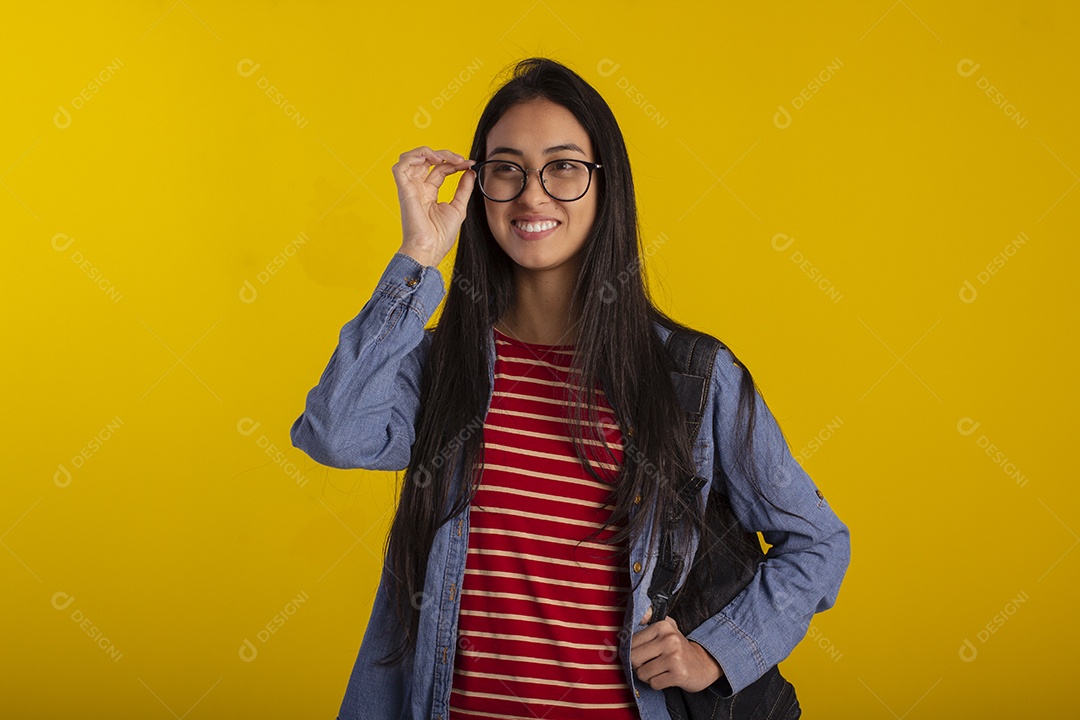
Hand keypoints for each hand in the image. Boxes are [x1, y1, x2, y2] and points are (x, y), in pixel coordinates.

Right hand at [391, 146, 475, 266]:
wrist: (430, 249)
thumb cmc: (440, 236)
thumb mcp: (459, 207)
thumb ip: (464, 188)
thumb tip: (469, 172)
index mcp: (429, 193)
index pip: (440, 169)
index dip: (455, 163)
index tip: (470, 164)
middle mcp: (418, 188)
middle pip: (427, 160)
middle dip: (445, 155)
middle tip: (461, 160)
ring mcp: (410, 188)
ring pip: (411, 158)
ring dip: (428, 152)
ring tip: (444, 158)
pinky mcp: (404, 190)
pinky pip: (400, 167)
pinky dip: (413, 157)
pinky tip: (430, 160)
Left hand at [629, 606, 723, 691]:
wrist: (703, 663)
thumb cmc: (678, 647)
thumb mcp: (667, 627)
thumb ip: (650, 617)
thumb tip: (641, 615)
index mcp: (662, 626)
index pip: (631, 642)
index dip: (632, 651)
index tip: (642, 653)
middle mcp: (669, 639)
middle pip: (633, 658)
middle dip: (637, 665)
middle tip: (648, 664)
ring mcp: (674, 657)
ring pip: (642, 673)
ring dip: (647, 676)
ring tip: (658, 670)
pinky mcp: (679, 674)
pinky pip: (654, 683)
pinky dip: (657, 683)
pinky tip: (666, 677)